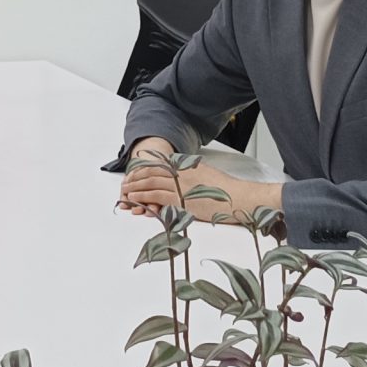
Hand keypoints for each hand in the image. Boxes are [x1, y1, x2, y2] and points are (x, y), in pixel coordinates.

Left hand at [117, 155, 283, 224]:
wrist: (241, 198)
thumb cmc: (229, 192)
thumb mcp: (209, 176)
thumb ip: (193, 174)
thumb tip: (183, 177)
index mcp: (188, 166)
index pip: (161, 165)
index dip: (145, 169)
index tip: (135, 174)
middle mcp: (182, 173)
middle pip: (152, 172)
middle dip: (136, 178)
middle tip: (125, 183)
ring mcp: (181, 186)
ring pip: (151, 184)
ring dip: (136, 188)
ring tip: (125, 193)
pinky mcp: (182, 200)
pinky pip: (157, 197)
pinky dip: (143, 198)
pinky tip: (135, 201)